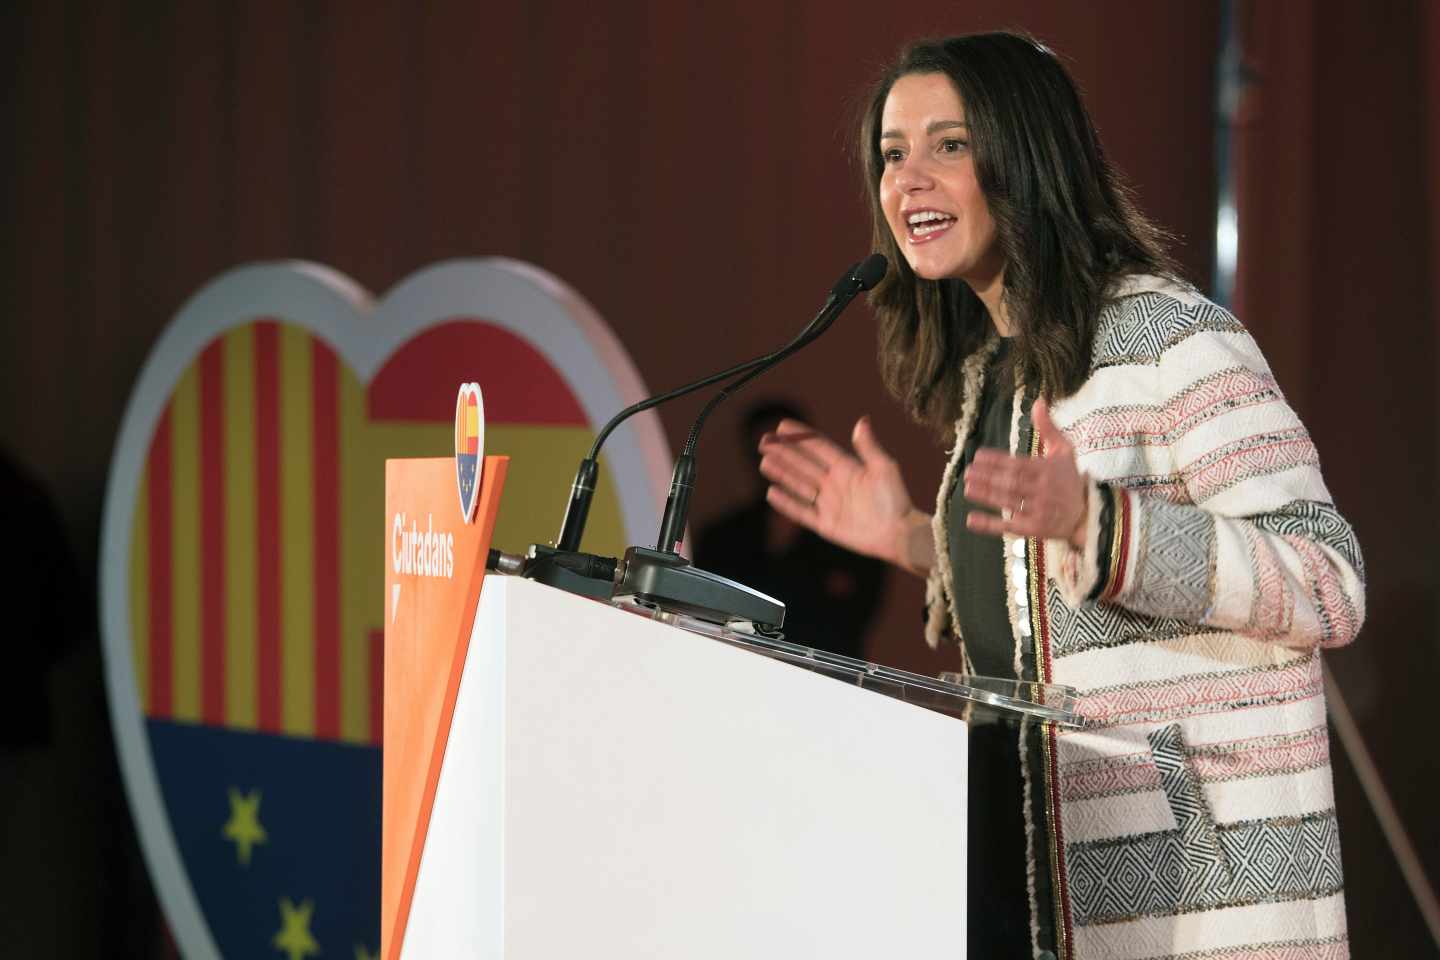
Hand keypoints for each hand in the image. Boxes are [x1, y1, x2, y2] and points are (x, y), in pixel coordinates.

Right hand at [758, 416, 931, 572]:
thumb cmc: (895, 500)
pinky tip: (772, 492)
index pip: (818, 448)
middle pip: (803, 464)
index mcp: (847, 468)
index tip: (782, 425)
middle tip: (764, 441)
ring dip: (782, 473)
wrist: (899, 534)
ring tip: (765, 462)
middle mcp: (834, 484)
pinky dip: (787, 503)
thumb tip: (861, 421)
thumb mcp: (884, 468)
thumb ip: (869, 447)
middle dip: (784, 453)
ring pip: (799, 485)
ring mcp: (829, 504)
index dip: (801, 437)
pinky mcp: (826, 525)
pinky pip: (801, 512)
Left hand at [962, 398, 1087, 546]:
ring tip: (967, 487)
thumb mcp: (1064, 451)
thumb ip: (1048, 428)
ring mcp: (1039, 511)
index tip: (979, 456)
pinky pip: (1009, 527)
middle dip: (989, 477)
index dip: (998, 461)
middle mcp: (1043, 491)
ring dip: (986, 496)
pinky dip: (989, 525)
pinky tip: (971, 519)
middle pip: (1012, 484)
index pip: (1019, 464)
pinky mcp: (1034, 530)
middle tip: (968, 471)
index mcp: (1048, 470)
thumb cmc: (1070, 478)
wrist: (1088, 514)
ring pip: (1008, 503)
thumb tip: (1038, 401)